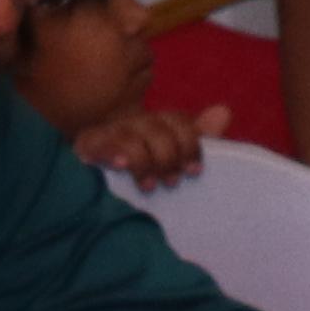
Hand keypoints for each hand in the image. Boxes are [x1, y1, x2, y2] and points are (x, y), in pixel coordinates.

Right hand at [69, 102, 222, 186]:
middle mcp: (132, 123)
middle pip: (157, 127)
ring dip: (145, 162)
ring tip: (149, 187)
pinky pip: (102, 143)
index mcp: (155, 124)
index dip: (190, 143)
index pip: (177, 121)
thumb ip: (193, 141)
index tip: (194, 172)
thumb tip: (223, 111)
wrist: (91, 199)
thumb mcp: (169, 164)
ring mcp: (108, 132)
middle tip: (171, 183)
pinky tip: (120, 165)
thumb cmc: (137, 182)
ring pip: (133, 136)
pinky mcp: (86, 145)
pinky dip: (113, 153)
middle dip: (168, 156)